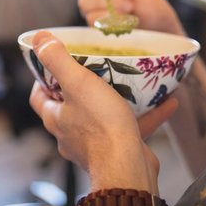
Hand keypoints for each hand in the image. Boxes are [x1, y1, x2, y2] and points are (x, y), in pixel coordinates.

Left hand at [29, 30, 174, 192]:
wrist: (128, 167)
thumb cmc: (100, 125)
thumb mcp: (77, 82)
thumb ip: (57, 59)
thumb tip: (38, 38)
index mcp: (56, 118)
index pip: (39, 96)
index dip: (43, 78)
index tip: (54, 63)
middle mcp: (71, 134)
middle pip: (71, 106)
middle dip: (82, 87)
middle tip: (96, 67)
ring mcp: (95, 145)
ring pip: (103, 117)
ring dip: (119, 100)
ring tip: (133, 82)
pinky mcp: (119, 151)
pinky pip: (132, 128)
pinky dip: (148, 115)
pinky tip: (167, 101)